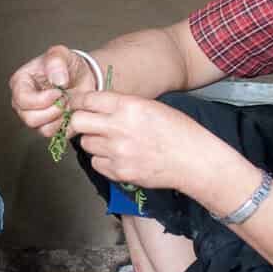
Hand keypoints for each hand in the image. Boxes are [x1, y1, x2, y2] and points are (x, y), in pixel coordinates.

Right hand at [8, 45, 95, 136]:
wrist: (82, 77)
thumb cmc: (67, 65)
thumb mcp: (61, 54)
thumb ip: (56, 61)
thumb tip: (57, 80)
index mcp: (20, 83)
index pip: (23, 100)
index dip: (42, 99)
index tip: (58, 91)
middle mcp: (23, 103)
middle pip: (30, 118)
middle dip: (53, 110)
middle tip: (65, 98)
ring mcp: (33, 116)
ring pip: (41, 129)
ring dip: (60, 118)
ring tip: (68, 103)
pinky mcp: (46, 127)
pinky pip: (53, 134)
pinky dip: (65, 125)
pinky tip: (70, 112)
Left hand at [64, 90, 214, 193]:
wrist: (194, 160)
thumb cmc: (178, 131)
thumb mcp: (151, 106)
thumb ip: (122, 105)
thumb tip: (97, 106)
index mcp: (128, 106)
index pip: (87, 99)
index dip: (80, 102)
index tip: (79, 105)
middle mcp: (119, 128)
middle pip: (77, 122)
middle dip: (80, 122)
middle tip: (88, 124)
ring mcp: (117, 152)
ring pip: (86, 144)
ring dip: (93, 141)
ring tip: (112, 142)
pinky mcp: (119, 172)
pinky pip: (96, 163)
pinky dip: (102, 160)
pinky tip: (118, 157)